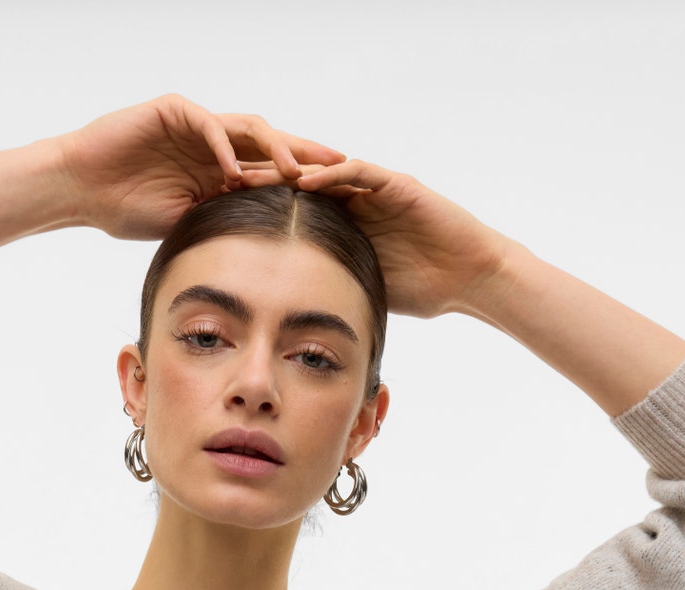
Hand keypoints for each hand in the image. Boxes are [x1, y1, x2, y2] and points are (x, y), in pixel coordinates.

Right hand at [55, 93, 346, 240]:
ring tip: (297, 170)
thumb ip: (221, 223)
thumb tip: (262, 256)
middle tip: (341, 171)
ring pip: (248, 129)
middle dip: (306, 158)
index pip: (271, 172)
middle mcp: (215, 144)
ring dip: (274, 149)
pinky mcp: (172, 111)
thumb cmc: (127, 209)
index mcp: (220, 170)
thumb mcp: (185, 224)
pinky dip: (222, 145)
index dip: (303, 183)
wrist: (84, 188)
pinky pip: (207, 124)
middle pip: (271, 145)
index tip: (337, 201)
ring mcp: (196, 124)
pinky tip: (235, 170)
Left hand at [236, 155, 512, 318]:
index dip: (256, 211)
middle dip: (259, 181)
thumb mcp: (363, 288)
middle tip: (216, 181)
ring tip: (248, 171)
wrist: (469, 276)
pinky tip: (302, 179)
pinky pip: (358, 173)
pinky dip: (331, 174)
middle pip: (297, 183)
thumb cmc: (423, 288)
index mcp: (343, 223)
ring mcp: (375, 189)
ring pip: (321, 171)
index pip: (291, 210)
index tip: (216, 217)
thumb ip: (331, 289)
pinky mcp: (396, 185)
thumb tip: (290, 323)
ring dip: (285, 170)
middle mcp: (354, 199)